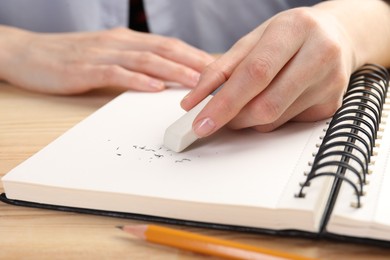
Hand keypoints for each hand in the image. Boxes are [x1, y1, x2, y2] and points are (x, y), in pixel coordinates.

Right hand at [0, 26, 213, 93]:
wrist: (28, 53)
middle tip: (218, 76)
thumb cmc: (71, 57)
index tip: (217, 68)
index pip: (169, 45)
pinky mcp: (85, 69)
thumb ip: (135, 62)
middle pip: (164, 49)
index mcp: (127, 40)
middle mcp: (119, 42)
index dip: (194, 56)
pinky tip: (154, 87)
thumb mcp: (109, 55)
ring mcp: (102, 54)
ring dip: (173, 71)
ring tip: (196, 82)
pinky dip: (137, 80)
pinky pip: (116, 73)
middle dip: (193, 62)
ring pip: (145, 60)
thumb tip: (164, 76)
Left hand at [181, 0, 389, 136]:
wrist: (336, 36)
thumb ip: (220, 68)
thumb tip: (194, 101)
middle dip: (233, 118)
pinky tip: (273, 100)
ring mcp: (329, 83)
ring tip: (245, 103)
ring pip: (274, 119)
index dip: (225, 102)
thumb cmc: (289, 36)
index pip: (255, 73)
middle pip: (266, 104)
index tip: (202, 122)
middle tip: (216, 118)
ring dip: (249, 119)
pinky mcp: (331, 106)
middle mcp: (319, 55)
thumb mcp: (252, 39)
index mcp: (294, 29)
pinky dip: (269, 119)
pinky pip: (287, 124)